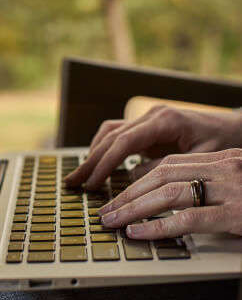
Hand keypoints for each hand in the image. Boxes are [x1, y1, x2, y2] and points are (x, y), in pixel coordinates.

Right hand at [65, 105, 241, 189]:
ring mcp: (148, 119)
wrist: (234, 128)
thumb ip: (165, 168)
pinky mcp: (147, 127)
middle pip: (111, 137)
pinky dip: (105, 149)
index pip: (123, 142)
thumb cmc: (223, 142)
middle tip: (74, 183)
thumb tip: (132, 178)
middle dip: (91, 160)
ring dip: (93, 154)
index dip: (104, 164)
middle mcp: (152, 116)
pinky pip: (119, 135)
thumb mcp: (199, 160)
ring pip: (110, 132)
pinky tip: (97, 165)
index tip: (92, 184)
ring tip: (80, 176)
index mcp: (164, 121)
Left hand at [98, 149, 241, 238]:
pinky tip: (137, 231)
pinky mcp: (236, 213)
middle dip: (129, 193)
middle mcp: (224, 167)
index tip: (121, 194)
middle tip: (106, 209)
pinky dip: (158, 225)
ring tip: (112, 220)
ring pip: (168, 193)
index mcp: (223, 158)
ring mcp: (230, 189)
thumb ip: (208, 180)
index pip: (169, 164)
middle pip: (162, 175)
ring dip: (134, 208)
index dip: (140, 180)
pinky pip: (188, 218)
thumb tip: (167, 192)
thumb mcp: (238, 180)